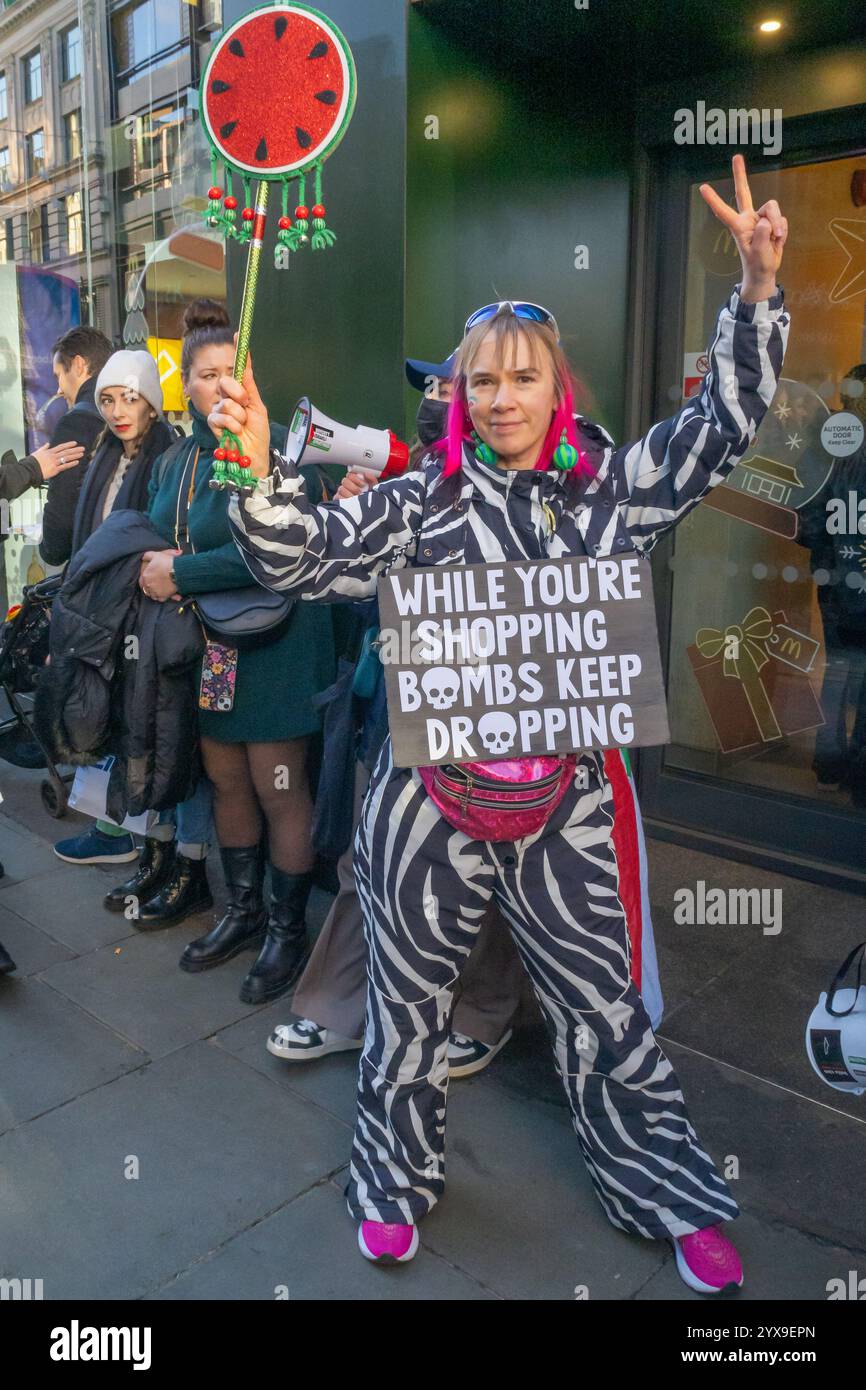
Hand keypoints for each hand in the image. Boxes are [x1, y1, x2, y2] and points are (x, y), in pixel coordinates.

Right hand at [33, 441, 86, 479]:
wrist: (29, 469)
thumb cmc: (32, 461)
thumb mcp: (38, 452)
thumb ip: (44, 448)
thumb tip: (48, 443)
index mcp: (49, 452)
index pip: (61, 447)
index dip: (68, 445)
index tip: (75, 443)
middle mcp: (53, 456)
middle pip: (66, 452)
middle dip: (75, 449)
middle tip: (83, 448)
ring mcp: (54, 462)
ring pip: (66, 458)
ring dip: (75, 455)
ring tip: (82, 454)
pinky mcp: (54, 469)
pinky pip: (64, 466)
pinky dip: (71, 464)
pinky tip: (77, 462)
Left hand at [139, 549, 181, 602]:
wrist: (180, 571)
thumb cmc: (168, 562)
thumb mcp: (156, 555)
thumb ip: (147, 556)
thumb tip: (143, 558)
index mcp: (145, 575)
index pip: (141, 581)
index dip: (145, 580)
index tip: (150, 579)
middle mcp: (149, 585)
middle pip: (147, 589)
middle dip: (150, 587)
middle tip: (156, 584)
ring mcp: (156, 591)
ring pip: (153, 595)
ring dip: (156, 593)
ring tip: (161, 589)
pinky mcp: (163, 596)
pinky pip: (161, 599)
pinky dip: (163, 597)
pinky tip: (167, 594)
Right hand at [208, 343, 270, 477]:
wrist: (254, 455)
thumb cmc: (258, 433)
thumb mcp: (258, 407)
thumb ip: (250, 385)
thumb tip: (247, 360)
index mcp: (241, 392)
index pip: (238, 369)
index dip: (237, 352)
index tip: (238, 334)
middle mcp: (228, 398)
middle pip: (227, 382)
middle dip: (238, 394)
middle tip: (245, 406)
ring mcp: (220, 409)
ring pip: (224, 402)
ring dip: (237, 416)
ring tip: (242, 425)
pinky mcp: (213, 423)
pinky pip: (218, 416)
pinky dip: (230, 424)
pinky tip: (235, 431)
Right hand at [334, 468, 378, 500]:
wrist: (367, 513)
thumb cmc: (369, 499)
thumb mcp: (373, 489)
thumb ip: (371, 480)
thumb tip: (366, 473)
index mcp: (354, 482)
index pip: (350, 475)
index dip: (356, 478)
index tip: (363, 484)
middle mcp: (347, 486)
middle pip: (345, 481)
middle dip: (353, 487)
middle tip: (360, 492)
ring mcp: (341, 493)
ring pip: (341, 489)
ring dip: (349, 494)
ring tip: (356, 499)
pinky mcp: (338, 501)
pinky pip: (337, 497)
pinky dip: (344, 499)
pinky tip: (351, 502)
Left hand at [699, 154, 786, 301]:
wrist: (765, 271)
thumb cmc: (757, 264)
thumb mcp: (759, 254)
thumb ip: (762, 237)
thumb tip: (766, 221)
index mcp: (739, 227)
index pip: (724, 211)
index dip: (714, 199)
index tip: (702, 187)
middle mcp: (749, 218)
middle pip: (744, 192)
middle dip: (741, 175)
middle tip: (736, 157)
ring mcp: (761, 219)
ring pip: (773, 209)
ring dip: (778, 225)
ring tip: (775, 240)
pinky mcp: (772, 221)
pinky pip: (782, 220)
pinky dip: (783, 231)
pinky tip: (777, 240)